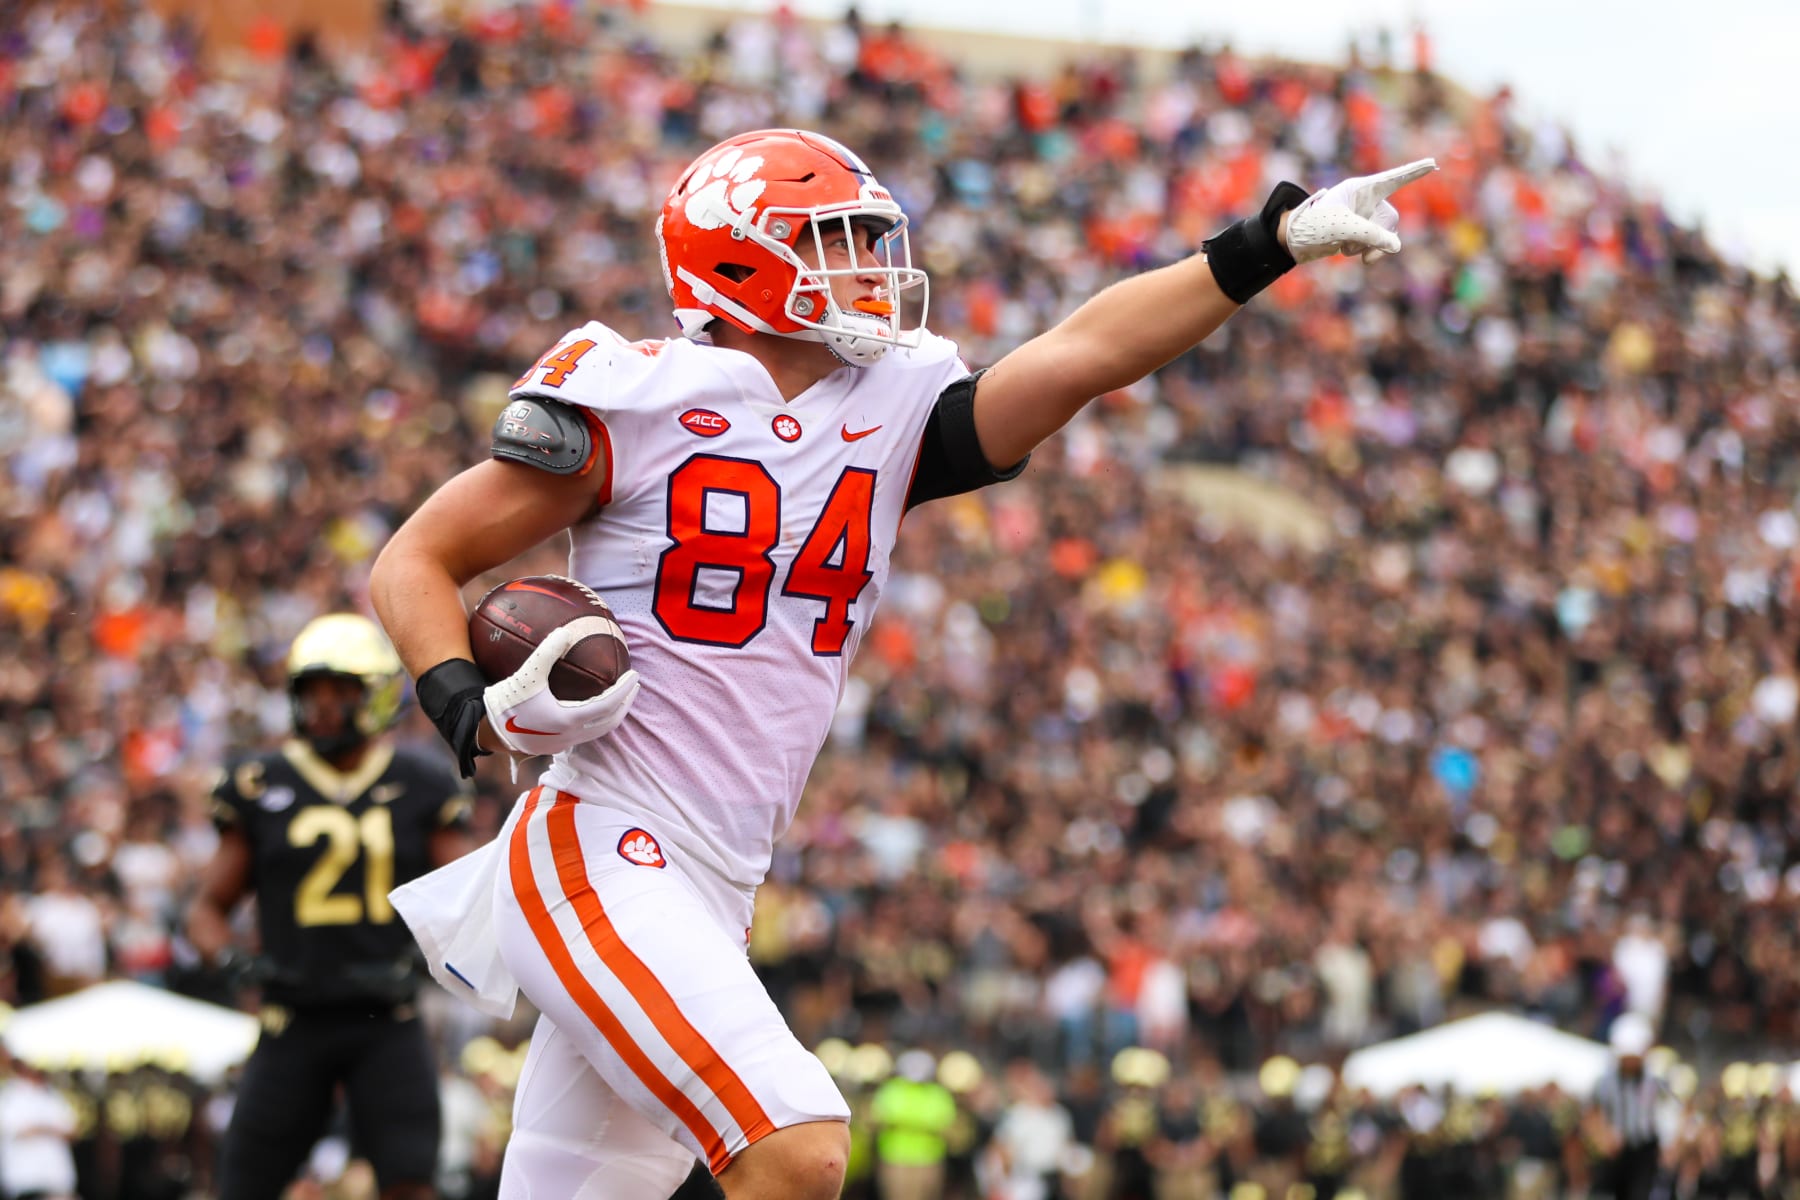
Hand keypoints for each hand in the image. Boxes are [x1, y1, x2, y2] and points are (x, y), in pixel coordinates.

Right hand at [483, 617, 640, 757]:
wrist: (485, 730)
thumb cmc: (506, 702)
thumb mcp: (526, 674)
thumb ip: (547, 652)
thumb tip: (566, 631)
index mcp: (568, 720)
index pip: (608, 705)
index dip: (624, 690)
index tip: (635, 675)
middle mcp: (569, 736)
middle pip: (609, 722)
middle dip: (625, 704)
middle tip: (634, 685)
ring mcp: (562, 744)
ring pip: (598, 731)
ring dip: (612, 714)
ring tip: (619, 697)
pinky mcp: (554, 746)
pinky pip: (584, 734)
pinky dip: (596, 720)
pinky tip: (592, 707)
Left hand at [1281, 158, 1436, 263]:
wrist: (1294, 241)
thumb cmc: (1314, 225)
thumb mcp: (1343, 228)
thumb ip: (1372, 235)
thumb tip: (1396, 246)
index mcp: (1360, 189)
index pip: (1393, 179)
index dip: (1414, 172)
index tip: (1432, 162)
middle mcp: (1365, 201)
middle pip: (1389, 219)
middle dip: (1375, 237)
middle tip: (1357, 249)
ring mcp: (1363, 217)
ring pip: (1382, 235)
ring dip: (1365, 246)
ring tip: (1343, 248)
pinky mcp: (1359, 233)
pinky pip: (1374, 244)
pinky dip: (1362, 251)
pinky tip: (1343, 251)